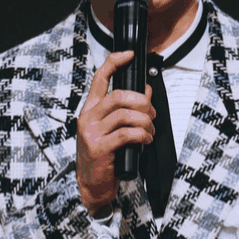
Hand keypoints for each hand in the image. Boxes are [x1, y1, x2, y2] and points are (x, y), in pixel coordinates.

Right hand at [75, 50, 156, 217]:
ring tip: (149, 130)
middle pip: (118, 96)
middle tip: (151, 113)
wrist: (91, 185)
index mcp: (90, 109)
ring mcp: (92, 133)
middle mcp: (88, 118)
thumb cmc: (103, 156)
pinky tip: (145, 140)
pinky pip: (126, 134)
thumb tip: (147, 91)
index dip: (114, 62)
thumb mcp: (110, 129)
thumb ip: (125, 110)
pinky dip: (141, 135)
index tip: (129, 54)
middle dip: (142, 102)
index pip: (100, 78)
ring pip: (125, 115)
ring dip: (145, 121)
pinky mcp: (100, 149)